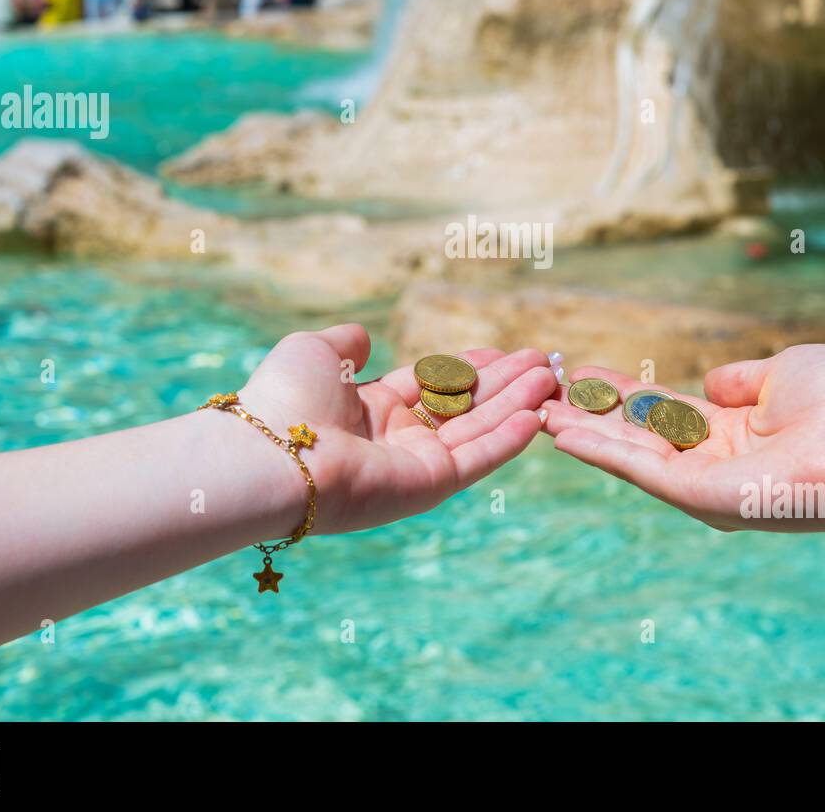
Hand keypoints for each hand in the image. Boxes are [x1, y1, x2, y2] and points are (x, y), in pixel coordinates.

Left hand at [236, 324, 556, 533]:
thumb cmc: (286, 398)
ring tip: (552, 377)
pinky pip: (476, 457)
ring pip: (478, 429)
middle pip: (463, 406)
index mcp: (370, 408)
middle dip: (505, 383)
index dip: (469, 367)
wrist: (273, 451)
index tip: (502, 351)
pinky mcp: (428, 486)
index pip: (433, 385)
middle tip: (544, 363)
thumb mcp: (316, 352)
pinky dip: (508, 438)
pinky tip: (537, 415)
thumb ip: (346, 343)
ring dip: (517, 403)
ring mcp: (414, 465)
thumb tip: (365, 338)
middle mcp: (396, 439)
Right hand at [541, 345, 824, 532]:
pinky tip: (562, 432)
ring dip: (583, 432)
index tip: (586, 374)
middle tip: (547, 392)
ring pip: (630, 453)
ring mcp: (704, 481)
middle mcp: (715, 459)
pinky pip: (640, 471)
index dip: (625, 393)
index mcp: (737, 429)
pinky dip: (599, 451)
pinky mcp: (699, 496)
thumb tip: (710, 382)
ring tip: (539, 409)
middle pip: (639, 433)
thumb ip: (739, 377)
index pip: (666, 410)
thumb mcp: (783, 370)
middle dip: (593, 413)